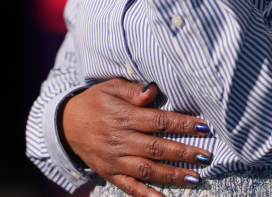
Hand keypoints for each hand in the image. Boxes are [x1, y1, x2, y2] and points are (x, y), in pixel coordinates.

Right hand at [59, 78, 211, 195]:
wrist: (66, 124)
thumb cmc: (95, 101)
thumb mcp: (111, 86)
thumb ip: (133, 89)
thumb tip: (152, 91)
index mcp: (125, 116)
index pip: (159, 121)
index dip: (182, 124)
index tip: (204, 127)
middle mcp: (121, 140)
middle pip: (157, 148)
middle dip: (184, 153)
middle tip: (206, 156)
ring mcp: (116, 160)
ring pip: (147, 170)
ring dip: (173, 175)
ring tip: (195, 178)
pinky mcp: (110, 174)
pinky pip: (130, 187)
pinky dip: (147, 196)